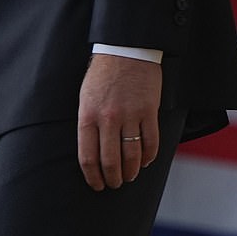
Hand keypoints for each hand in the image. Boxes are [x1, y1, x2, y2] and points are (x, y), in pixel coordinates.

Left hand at [77, 53, 160, 190]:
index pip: (88, 157)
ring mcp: (130, 116)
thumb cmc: (102, 75)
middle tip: (114, 184)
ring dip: (131, 171)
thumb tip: (92, 153)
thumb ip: (88, 124)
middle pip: (110, 161)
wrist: (124, 50)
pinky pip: (151, 142)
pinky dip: (149, 157)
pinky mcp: (149, 111)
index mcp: (88, 115)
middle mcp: (108, 119)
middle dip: (112, 179)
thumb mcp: (85, 98)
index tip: (96, 185)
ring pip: (132, 156)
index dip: (92, 176)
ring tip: (129, 176)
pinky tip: (145, 161)